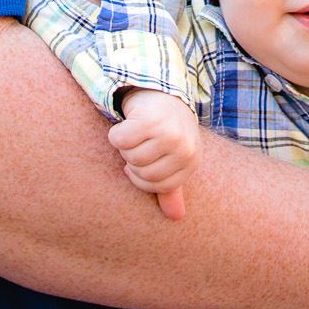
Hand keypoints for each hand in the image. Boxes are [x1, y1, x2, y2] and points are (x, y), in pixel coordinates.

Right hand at [109, 89, 198, 218]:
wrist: (163, 91)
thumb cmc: (167, 128)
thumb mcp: (174, 158)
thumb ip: (171, 188)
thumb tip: (176, 217)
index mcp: (191, 161)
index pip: (157, 187)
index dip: (141, 177)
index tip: (141, 162)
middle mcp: (184, 148)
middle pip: (143, 172)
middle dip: (133, 159)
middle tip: (139, 142)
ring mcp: (168, 134)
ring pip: (131, 156)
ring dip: (125, 145)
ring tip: (136, 132)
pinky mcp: (150, 120)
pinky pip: (120, 140)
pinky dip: (117, 133)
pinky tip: (128, 123)